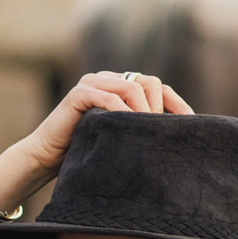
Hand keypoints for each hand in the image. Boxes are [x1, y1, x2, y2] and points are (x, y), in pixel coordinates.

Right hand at [0, 71, 191, 218]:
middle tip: (161, 135)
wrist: (47, 158)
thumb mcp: (121, 139)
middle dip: (159, 108)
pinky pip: (109, 97)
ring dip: (143, 111)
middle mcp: (109, 80)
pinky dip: (122, 113)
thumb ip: (141, 131)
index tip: (191, 127)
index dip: (177, 105)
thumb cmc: (86, 153)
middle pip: (149, 82)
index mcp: (121, 87)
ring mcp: (93, 83)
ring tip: (147, 134)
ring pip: (132, 87)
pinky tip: (128, 131)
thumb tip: (178, 141)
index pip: (158, 88)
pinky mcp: (79, 93)